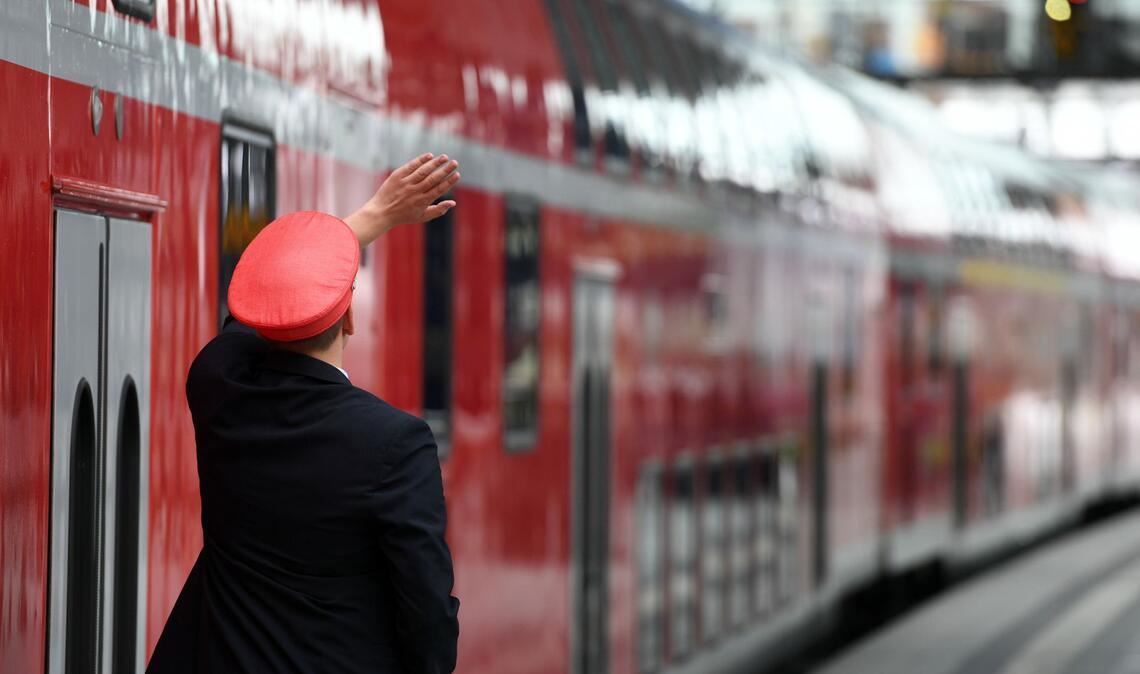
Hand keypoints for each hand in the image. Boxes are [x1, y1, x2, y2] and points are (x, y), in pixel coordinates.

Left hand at [344, 153, 459, 246]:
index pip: (439, 189)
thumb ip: (438, 210)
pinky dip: (420, 160)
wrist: (381, 212)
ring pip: (423, 171)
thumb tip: (453, 203)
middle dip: (445, 170)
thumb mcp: (422, 217)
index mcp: (422, 201)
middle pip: (433, 178)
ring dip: (435, 163)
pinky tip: (429, 156)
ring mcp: (406, 183)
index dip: (449, 181)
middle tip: (455, 163)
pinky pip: (410, 166)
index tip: (457, 174)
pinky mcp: (397, 176)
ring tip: (444, 157)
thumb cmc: (404, 215)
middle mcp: (415, 191)